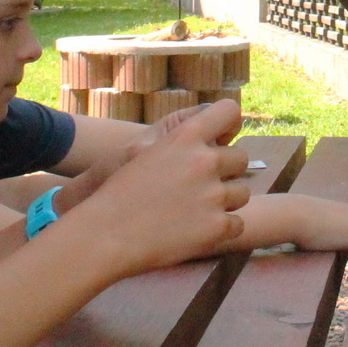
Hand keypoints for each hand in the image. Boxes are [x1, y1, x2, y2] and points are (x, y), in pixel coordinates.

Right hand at [54, 99, 235, 216]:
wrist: (105, 235)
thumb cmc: (121, 192)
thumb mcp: (146, 148)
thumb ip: (183, 139)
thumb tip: (220, 137)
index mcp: (186, 137)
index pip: (229, 111)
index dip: (229, 124)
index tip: (221, 139)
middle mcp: (205, 161)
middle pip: (241, 157)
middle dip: (226, 171)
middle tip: (202, 185)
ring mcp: (213, 195)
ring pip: (242, 192)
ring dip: (225, 201)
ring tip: (196, 209)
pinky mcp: (216, 228)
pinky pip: (237, 224)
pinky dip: (221, 229)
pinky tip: (197, 230)